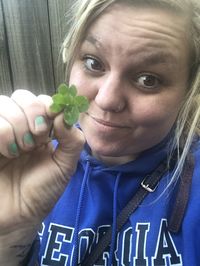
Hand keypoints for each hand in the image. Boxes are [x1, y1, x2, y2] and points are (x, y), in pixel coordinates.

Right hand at [0, 90, 84, 263]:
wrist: (16, 217)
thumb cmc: (41, 192)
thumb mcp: (65, 167)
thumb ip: (72, 141)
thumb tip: (64, 115)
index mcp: (42, 131)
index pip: (43, 101)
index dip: (48, 106)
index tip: (51, 124)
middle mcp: (21, 127)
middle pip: (22, 96)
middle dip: (32, 114)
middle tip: (36, 140)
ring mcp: (2, 131)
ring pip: (5, 104)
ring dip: (16, 126)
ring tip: (20, 150)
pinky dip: (2, 132)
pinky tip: (5, 152)